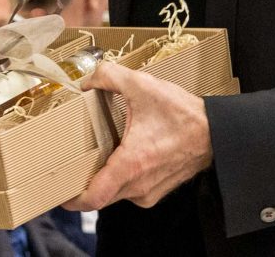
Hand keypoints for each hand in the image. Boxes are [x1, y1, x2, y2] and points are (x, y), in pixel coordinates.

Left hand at [64, 61, 212, 210]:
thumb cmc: (183, 115)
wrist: (217, 133)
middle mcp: (139, 185)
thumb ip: (109, 75)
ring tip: (91, 157)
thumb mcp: (143, 85)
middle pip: (99, 197)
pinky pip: (128, 190)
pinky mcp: (156, 191)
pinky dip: (118, 178)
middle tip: (66, 167)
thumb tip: (88, 80)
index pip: (93, 198)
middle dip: (81, 185)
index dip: (71, 199)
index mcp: (132, 164)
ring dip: (101, 179)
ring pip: (114, 194)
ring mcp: (149, 192)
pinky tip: (116, 156)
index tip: (57, 190)